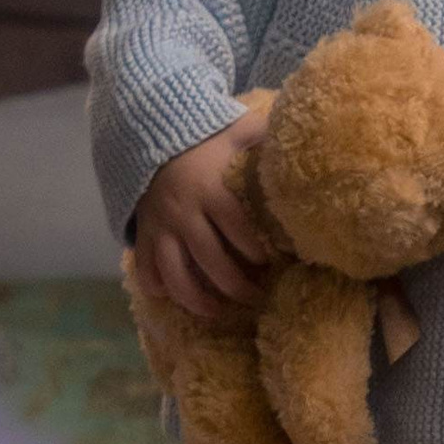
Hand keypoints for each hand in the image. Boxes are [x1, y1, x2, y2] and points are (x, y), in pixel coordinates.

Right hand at [136, 111, 271, 316]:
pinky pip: (145, 269)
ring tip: (218, 312)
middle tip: (256, 298)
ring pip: (174, 274)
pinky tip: (174, 298)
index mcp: (210, 190)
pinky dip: (157, 287)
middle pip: (209, 259)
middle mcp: (183, 213)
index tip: (270, 264)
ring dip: (196, 299)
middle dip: (234, 285)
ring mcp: (160, 227)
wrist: (148, 134)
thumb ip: (262, 135)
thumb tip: (300, 133)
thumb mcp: (233, 132)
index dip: (254, 250)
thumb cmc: (202, 140)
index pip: (236, 227)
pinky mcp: (143, 234)